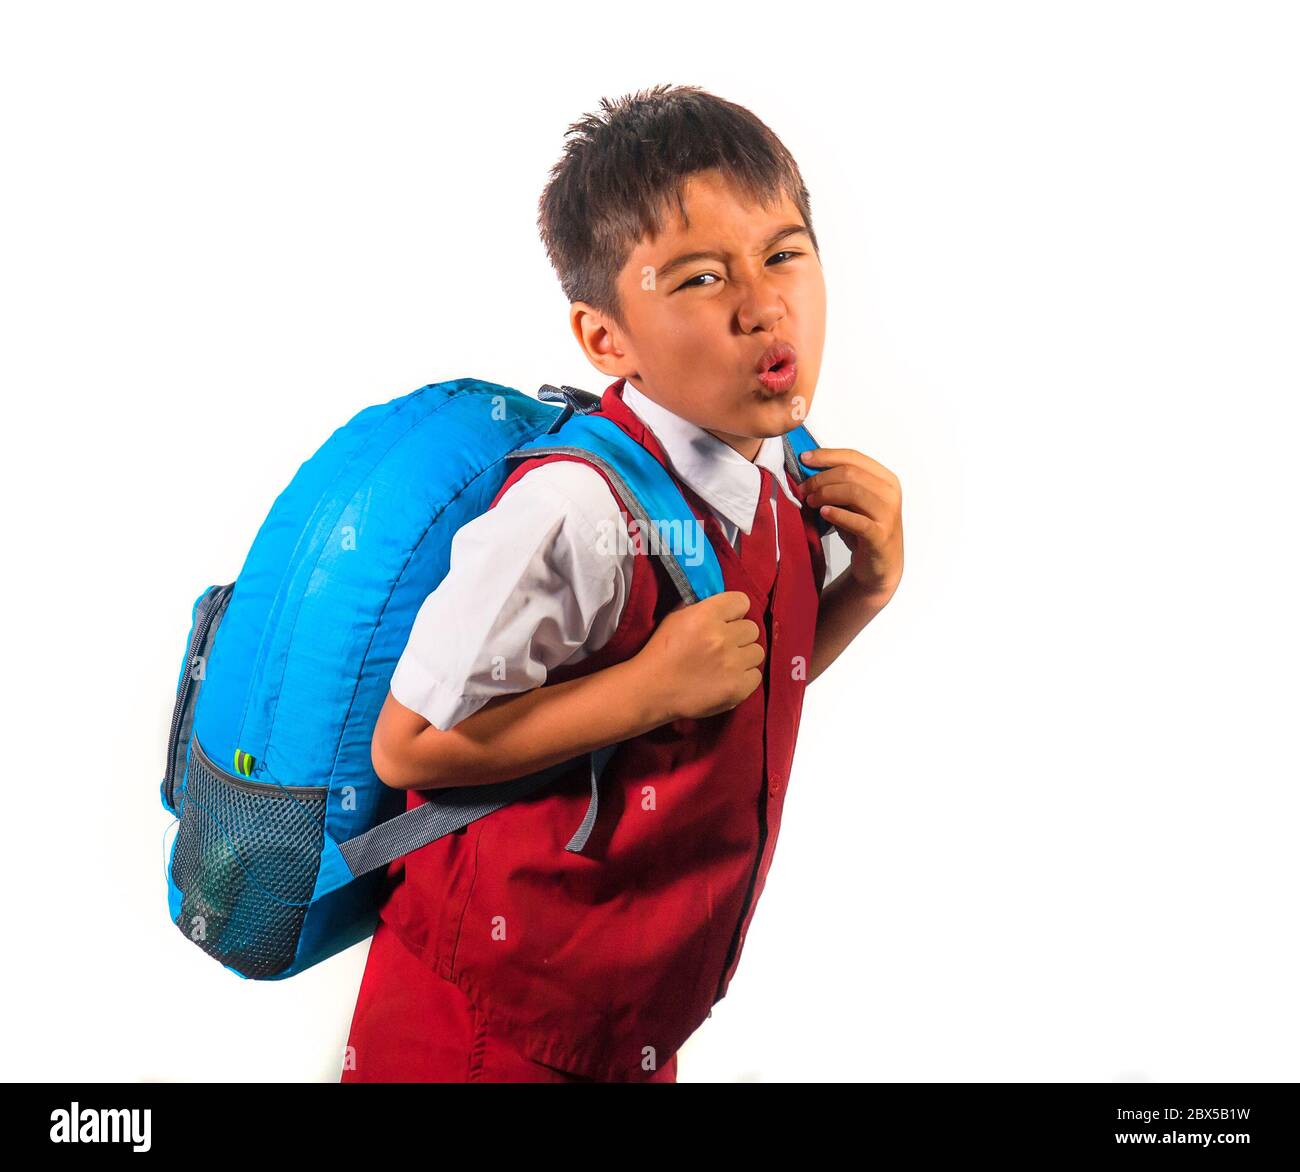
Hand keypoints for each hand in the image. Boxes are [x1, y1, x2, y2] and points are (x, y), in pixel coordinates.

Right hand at [636, 590, 763, 720]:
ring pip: (757, 652)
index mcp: (706, 615)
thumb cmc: (660, 652)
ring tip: (726, 664)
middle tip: (723, 646)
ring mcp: (732, 664)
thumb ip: (701, 608)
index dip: (734, 611)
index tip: (727, 620)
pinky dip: (744, 678)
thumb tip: (722, 605)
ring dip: (744, 657)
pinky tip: (728, 679)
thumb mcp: (676, 618)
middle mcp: (722, 637)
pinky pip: (756, 676)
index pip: (741, 601)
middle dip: (739, 636)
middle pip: (752, 628)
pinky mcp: (737, 688)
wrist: (651, 690)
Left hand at [796, 448, 903, 608]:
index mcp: (885, 478)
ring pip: (853, 492)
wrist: (879, 565)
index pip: (853, 457)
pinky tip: (823, 513)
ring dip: (825, 494)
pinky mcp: (880, 535)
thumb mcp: (852, 502)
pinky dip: (837, 514)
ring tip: (810, 502)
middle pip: (850, 473)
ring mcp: (888, 514)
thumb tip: (808, 469)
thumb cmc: (863, 530)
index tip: (803, 459)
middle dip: (820, 479)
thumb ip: (839, 485)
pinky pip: (857, 521)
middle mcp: (890, 493)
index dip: (826, 456)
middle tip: (803, 489)